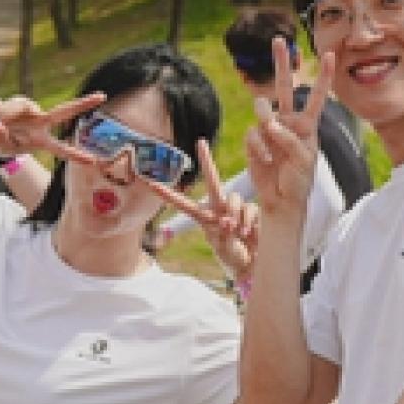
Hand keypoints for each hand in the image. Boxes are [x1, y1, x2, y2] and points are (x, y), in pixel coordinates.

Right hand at [0, 90, 103, 160]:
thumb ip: (0, 138)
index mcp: (40, 141)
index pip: (61, 149)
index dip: (76, 155)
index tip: (93, 161)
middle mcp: (41, 123)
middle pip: (63, 112)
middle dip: (83, 104)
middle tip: (102, 96)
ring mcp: (32, 110)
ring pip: (23, 107)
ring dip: (6, 116)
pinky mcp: (22, 102)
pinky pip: (14, 104)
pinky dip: (1, 112)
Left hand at [147, 141, 258, 278]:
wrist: (253, 261)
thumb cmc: (233, 256)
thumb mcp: (224, 249)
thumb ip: (224, 235)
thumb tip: (227, 221)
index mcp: (204, 218)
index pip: (183, 203)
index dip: (167, 194)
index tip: (149, 183)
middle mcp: (219, 208)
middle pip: (213, 181)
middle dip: (207, 161)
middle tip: (201, 142)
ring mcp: (235, 208)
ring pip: (233, 198)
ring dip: (235, 214)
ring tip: (239, 232)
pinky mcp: (250, 210)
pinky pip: (249, 209)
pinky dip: (248, 221)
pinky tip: (248, 233)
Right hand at [243, 37, 330, 218]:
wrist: (282, 199)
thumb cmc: (299, 180)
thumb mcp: (305, 160)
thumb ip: (290, 139)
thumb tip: (270, 124)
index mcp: (307, 124)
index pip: (316, 96)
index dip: (323, 76)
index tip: (328, 54)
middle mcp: (288, 121)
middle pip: (284, 86)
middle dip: (281, 63)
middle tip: (278, 40)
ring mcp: (269, 129)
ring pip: (262, 107)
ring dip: (267, 120)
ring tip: (271, 135)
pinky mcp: (253, 140)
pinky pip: (252, 134)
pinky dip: (259, 148)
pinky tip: (266, 160)